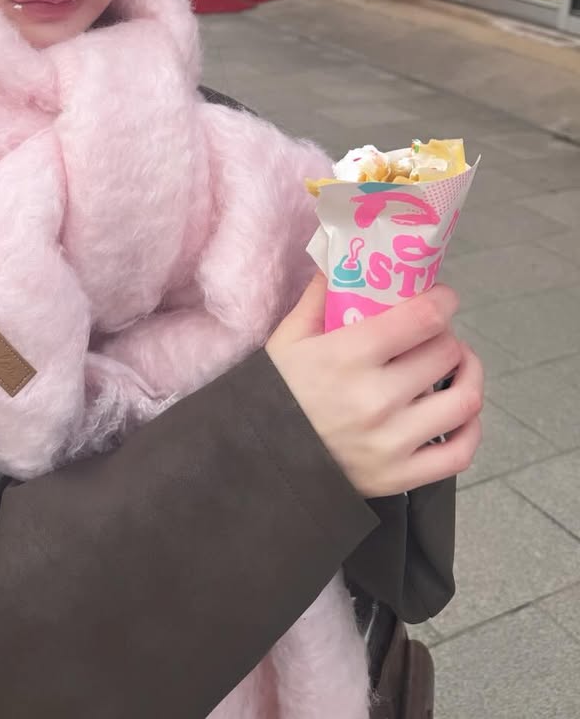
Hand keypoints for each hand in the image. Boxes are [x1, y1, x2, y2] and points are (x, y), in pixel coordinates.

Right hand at [265, 274, 482, 498]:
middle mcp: (376, 398)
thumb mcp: (289, 337)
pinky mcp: (402, 477)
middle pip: (446, 352)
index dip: (442, 301)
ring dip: (468, 375)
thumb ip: (320, 297)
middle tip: (436, 334)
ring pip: (464, 400)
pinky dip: (471, 429)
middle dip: (446, 336)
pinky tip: (459, 411)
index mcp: (348, 356)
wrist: (264, 457)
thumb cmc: (279, 390)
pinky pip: (460, 452)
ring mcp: (393, 441)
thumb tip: (347, 259)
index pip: (422, 318)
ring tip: (458, 366)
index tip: (442, 298)